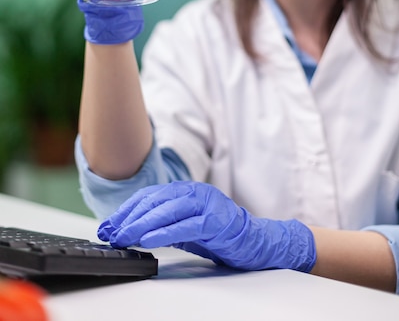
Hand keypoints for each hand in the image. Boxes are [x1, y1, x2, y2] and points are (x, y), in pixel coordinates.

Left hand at [98, 181, 316, 271]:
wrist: (256, 241)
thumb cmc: (220, 234)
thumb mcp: (186, 226)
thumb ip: (163, 224)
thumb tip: (131, 230)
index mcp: (186, 190)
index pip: (150, 196)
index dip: (127, 209)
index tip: (108, 224)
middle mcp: (195, 192)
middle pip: (154, 201)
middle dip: (129, 217)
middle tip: (111, 232)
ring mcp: (206, 204)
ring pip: (167, 211)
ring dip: (141, 224)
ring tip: (123, 236)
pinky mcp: (215, 220)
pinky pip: (184, 226)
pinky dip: (163, 232)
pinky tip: (147, 240)